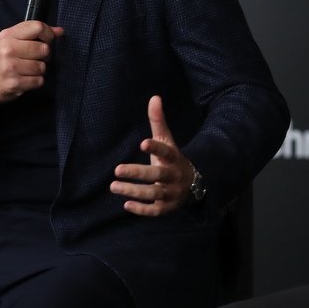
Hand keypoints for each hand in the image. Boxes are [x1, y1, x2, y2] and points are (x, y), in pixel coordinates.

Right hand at [0, 22, 63, 113]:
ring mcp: (10, 67)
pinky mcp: (15, 83)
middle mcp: (8, 49)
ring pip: (42, 66)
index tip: (48, 40)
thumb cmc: (2, 60)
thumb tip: (60, 31)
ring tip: (28, 70)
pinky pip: (39, 81)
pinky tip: (25, 79)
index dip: (48, 34)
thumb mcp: (12, 41)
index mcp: (8, 35)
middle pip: (44, 48)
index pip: (37, 27)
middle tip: (35, 58)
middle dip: (44, 55)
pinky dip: (36, 81)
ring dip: (39, 70)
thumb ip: (34, 34)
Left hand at [111, 95, 193, 216]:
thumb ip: (158, 121)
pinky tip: (126, 204)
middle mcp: (174, 175)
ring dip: (134, 191)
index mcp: (174, 157)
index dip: (155, 148)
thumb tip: (154, 97)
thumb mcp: (167, 140)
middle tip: (116, 169)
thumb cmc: (172, 159)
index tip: (142, 143)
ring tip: (113, 186)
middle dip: (138, 173)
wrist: (194, 184)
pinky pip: (155, 210)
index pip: (166, 151)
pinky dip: (142, 209)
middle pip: (157, 174)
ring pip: (154, 193)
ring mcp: (171, 193)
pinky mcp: (167, 207)